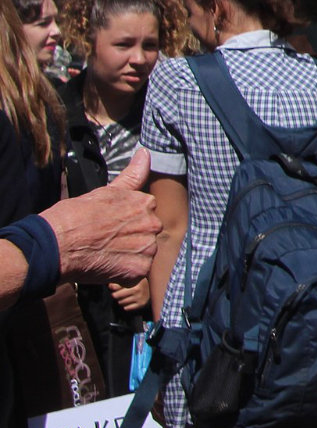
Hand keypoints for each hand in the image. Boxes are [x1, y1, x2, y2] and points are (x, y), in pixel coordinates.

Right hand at [44, 149, 158, 285]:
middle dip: (131, 240)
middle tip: (106, 242)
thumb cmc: (73, 217)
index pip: (146, 215)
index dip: (127, 223)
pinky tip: (107, 267)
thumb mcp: (104, 192)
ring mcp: (146, 248)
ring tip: (105, 254)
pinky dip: (124, 274)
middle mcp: (151, 224)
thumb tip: (145, 153)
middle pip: (147, 235)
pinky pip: (137, 274)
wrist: (54, 246)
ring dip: (128, 257)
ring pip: (144, 254)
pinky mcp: (138, 270)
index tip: (110, 226)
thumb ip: (131, 175)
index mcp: (145, 203)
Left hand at [108, 277, 149, 312]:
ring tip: (125, 297)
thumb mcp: (131, 280)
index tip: (114, 288)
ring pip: (120, 302)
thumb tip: (109, 286)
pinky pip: (126, 308)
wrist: (153, 290)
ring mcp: (139, 297)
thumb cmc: (138, 284)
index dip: (113, 287)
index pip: (116, 286)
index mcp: (134, 281)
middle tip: (119, 293)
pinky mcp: (140, 304)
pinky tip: (130, 302)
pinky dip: (126, 306)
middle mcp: (137, 289)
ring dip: (121, 301)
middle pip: (116, 295)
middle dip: (116, 295)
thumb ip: (120, 282)